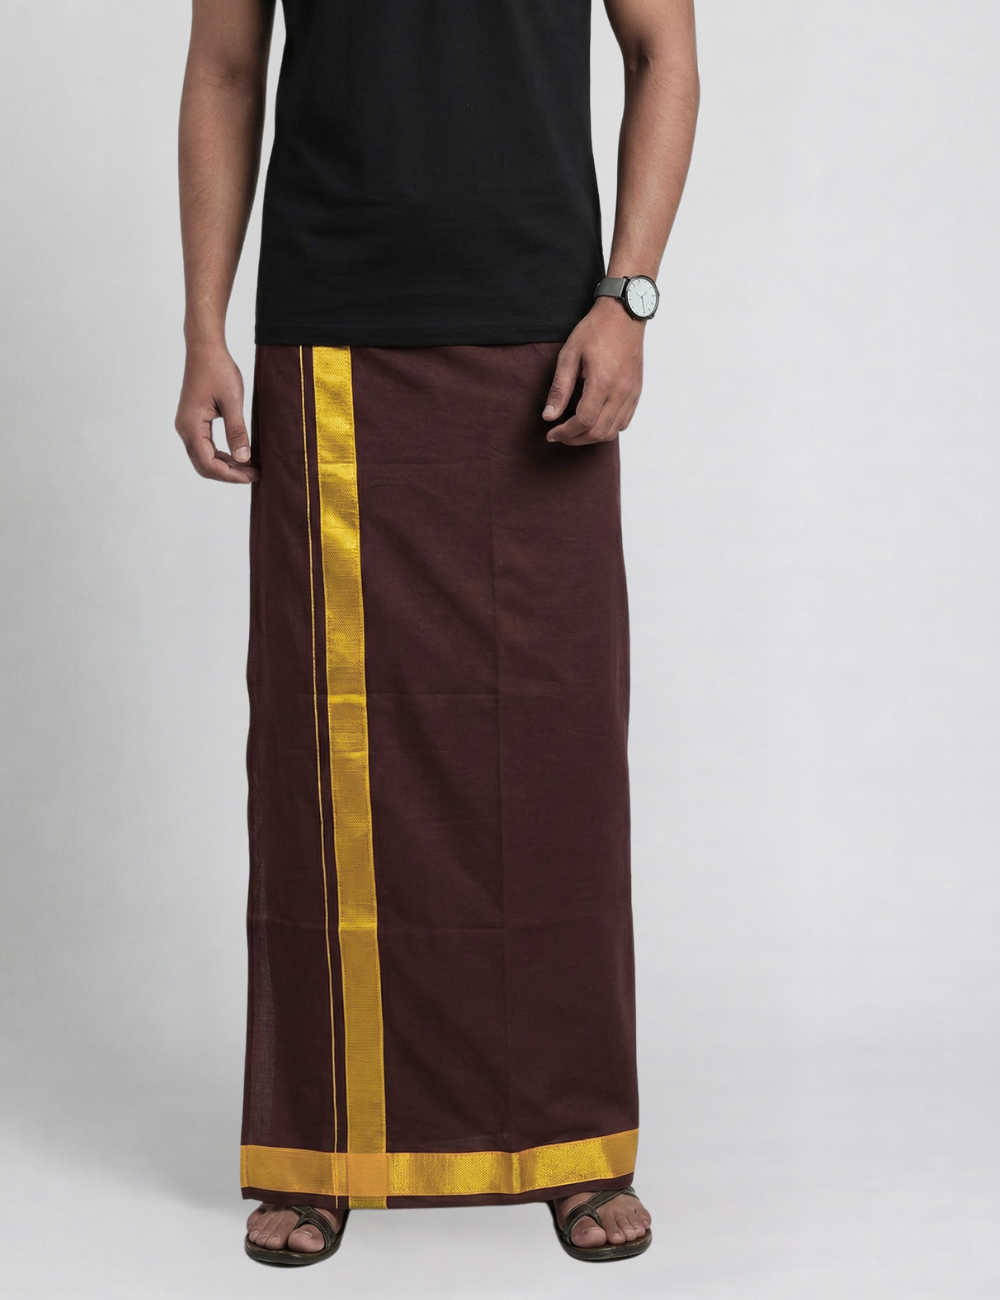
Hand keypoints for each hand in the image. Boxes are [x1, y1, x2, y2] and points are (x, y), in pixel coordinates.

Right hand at [175, 342, 258, 482]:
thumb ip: (237, 431)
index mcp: (191, 426)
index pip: (208, 463)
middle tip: (255, 474)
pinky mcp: (193, 421)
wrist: (205, 348)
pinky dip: (222, 455)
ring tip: (251, 467)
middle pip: (204, 465)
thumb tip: (243, 459)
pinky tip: (240, 455)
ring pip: (204, 458)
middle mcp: (185, 429)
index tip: (253, 476)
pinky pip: (205, 446)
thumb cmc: (218, 369)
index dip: (231, 475)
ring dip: (226, 466)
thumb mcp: (232, 401)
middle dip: (229, 474)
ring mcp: (187, 425)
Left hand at [542, 296, 644, 444]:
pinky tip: (594, 421)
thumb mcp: (569, 355)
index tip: (551, 433)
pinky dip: (607, 429)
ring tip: (574, 431)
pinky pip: (623, 422)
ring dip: (591, 437)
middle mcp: (621, 391)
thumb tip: (549, 416)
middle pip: (598, 432)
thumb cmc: (595, 331)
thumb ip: (559, 389)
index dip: (565, 432)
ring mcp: (631, 393)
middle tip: (560, 435)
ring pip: (612, 431)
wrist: (624, 315)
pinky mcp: (636, 392)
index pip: (583, 421)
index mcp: (603, 381)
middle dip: (575, 439)